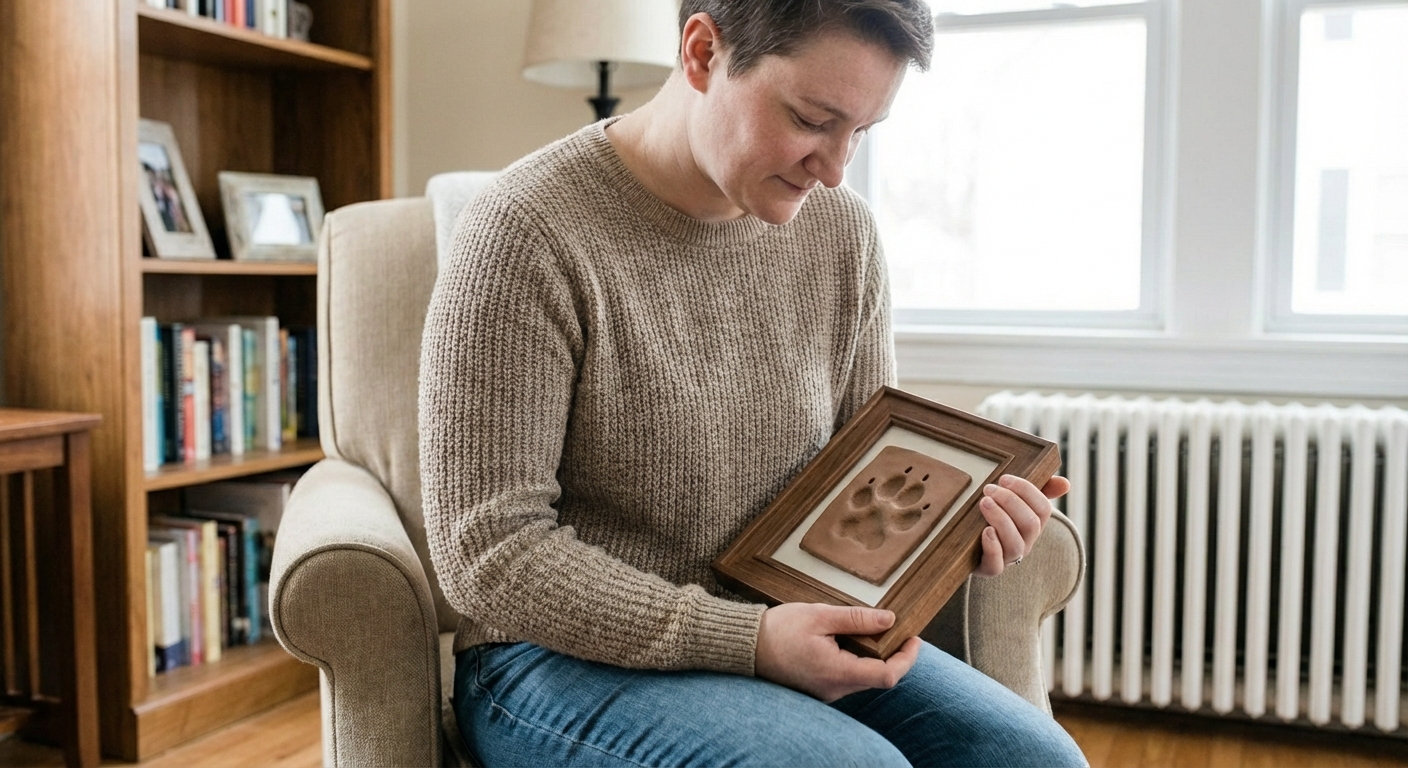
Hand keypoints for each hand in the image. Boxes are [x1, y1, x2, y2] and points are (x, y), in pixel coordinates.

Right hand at [754, 602, 921, 702]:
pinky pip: (847, 676)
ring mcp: (826, 691)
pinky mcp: (819, 687)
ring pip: (863, 677)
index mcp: (837, 672)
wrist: (746, 646)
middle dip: (892, 654)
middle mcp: (835, 688)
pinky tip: (850, 639)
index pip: (888, 675)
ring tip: (872, 629)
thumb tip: (890, 619)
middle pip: (878, 677)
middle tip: (896, 627)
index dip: (907, 658)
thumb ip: (857, 619)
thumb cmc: (778, 630)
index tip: (914, 638)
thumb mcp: (820, 615)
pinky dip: (857, 659)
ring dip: (873, 656)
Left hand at [974, 474, 1070, 576]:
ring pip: (1015, 544)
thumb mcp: (1014, 503)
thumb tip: (1065, 484)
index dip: (1026, 490)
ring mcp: (1009, 558)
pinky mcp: (989, 568)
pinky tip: (985, 531)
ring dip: (1000, 519)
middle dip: (1010, 502)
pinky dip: (992, 547)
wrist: (972, 548)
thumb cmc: (996, 519)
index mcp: (1034, 524)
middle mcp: (1026, 542)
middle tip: (989, 489)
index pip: (1043, 508)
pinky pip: (996, 565)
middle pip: (1030, 524)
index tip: (1004, 478)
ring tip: (984, 502)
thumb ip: (1037, 490)